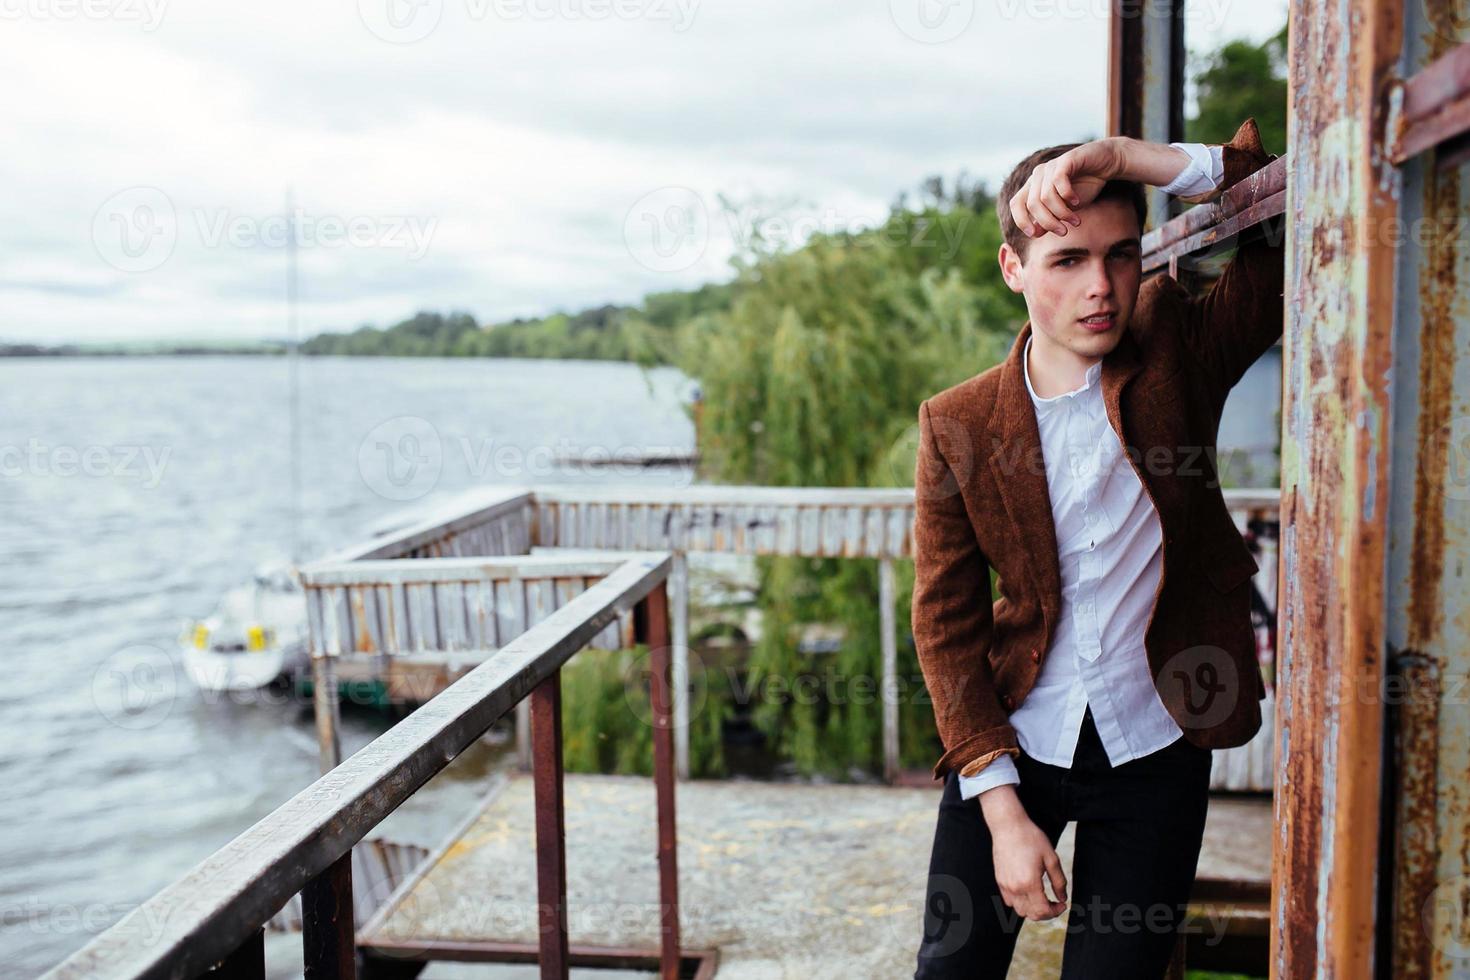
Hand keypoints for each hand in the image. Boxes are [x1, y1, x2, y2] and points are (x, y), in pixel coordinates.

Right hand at [981, 787, 1067, 919]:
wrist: (1008, 826)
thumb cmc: (1031, 838)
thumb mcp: (1051, 858)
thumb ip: (1059, 882)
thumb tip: (1063, 899)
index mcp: (1029, 883)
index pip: (1043, 911)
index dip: (1055, 912)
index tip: (1062, 904)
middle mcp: (1015, 888)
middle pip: (1031, 914)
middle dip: (1045, 913)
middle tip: (1054, 902)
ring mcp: (1005, 885)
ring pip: (1019, 910)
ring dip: (1032, 909)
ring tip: (1041, 897)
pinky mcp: (999, 881)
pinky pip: (1010, 901)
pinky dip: (1020, 902)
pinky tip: (1028, 890)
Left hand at [1008, 138, 1125, 238]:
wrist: (1107, 163)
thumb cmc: (1084, 186)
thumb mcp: (1065, 208)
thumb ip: (1049, 219)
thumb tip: (1035, 233)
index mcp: (1033, 186)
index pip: (1016, 203)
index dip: (1021, 220)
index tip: (1034, 235)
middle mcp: (1038, 175)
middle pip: (1032, 204)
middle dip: (1047, 222)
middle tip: (1064, 232)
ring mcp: (1051, 166)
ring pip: (1046, 196)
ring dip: (1061, 213)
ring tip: (1075, 221)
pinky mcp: (1065, 159)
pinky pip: (1058, 181)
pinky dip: (1067, 196)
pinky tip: (1077, 201)